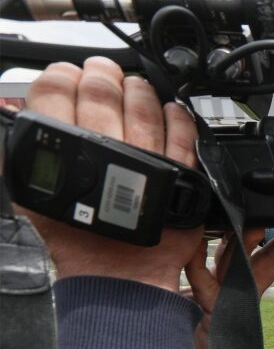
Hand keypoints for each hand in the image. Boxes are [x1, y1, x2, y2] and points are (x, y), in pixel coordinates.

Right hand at [21, 58, 200, 291]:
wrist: (119, 276)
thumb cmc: (78, 240)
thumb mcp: (34, 195)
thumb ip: (17, 153)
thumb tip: (6, 114)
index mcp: (62, 152)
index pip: (54, 91)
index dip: (60, 76)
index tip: (66, 76)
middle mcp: (103, 150)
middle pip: (100, 91)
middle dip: (99, 73)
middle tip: (100, 72)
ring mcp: (143, 159)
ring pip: (142, 104)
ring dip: (137, 88)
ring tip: (134, 88)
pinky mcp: (177, 173)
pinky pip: (182, 133)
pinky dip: (177, 116)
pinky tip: (171, 110)